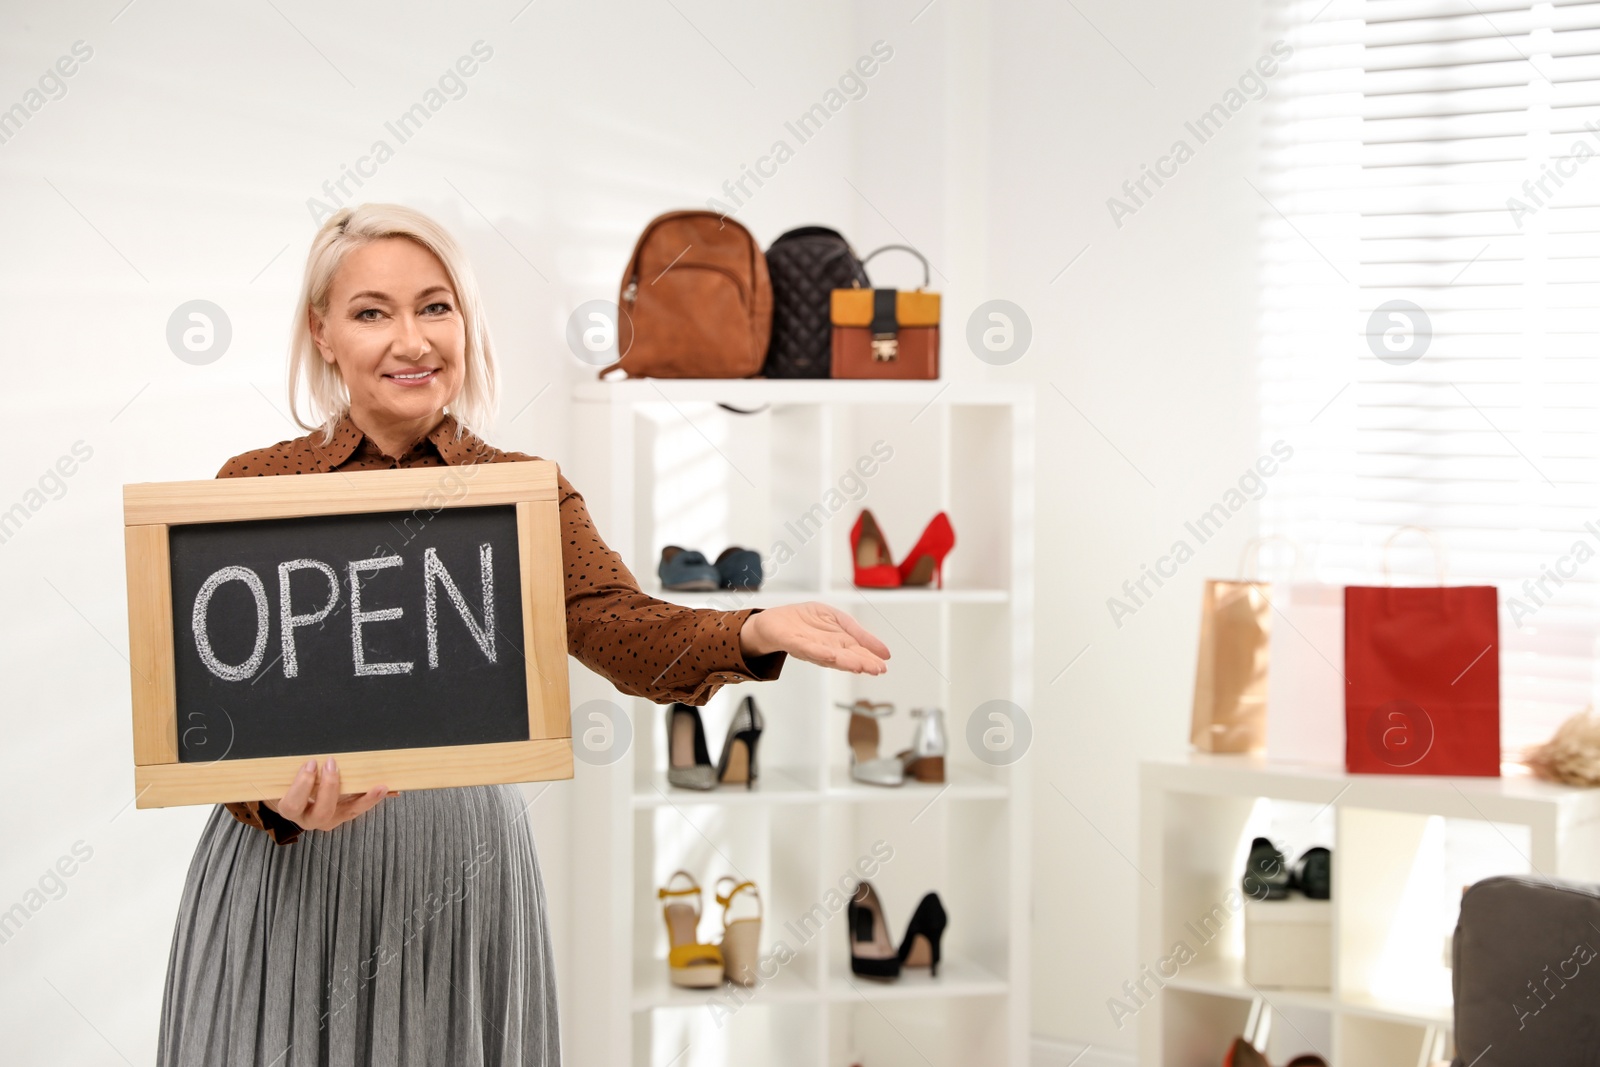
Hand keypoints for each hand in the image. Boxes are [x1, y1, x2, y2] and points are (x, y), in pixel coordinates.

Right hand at [262, 758, 388, 832]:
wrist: (293, 800)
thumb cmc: (286, 785)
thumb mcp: (283, 777)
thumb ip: (291, 767)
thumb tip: (309, 754)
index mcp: (290, 808)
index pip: (293, 804)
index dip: (302, 785)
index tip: (311, 764)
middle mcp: (310, 819)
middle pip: (322, 813)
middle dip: (330, 787)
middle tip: (332, 764)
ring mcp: (330, 818)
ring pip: (350, 812)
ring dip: (366, 798)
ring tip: (381, 786)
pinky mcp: (344, 814)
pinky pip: (360, 806)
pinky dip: (374, 796)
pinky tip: (391, 789)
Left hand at [739, 602, 889, 674]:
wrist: (775, 622)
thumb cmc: (806, 621)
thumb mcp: (837, 619)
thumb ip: (857, 632)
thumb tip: (883, 650)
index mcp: (837, 644)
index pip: (857, 653)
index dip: (870, 659)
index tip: (883, 665)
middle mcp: (825, 649)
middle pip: (846, 657)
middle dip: (861, 663)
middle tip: (877, 669)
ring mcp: (809, 647)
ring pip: (829, 656)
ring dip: (845, 661)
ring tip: (860, 666)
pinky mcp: (793, 642)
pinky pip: (806, 648)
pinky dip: (818, 652)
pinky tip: (830, 655)